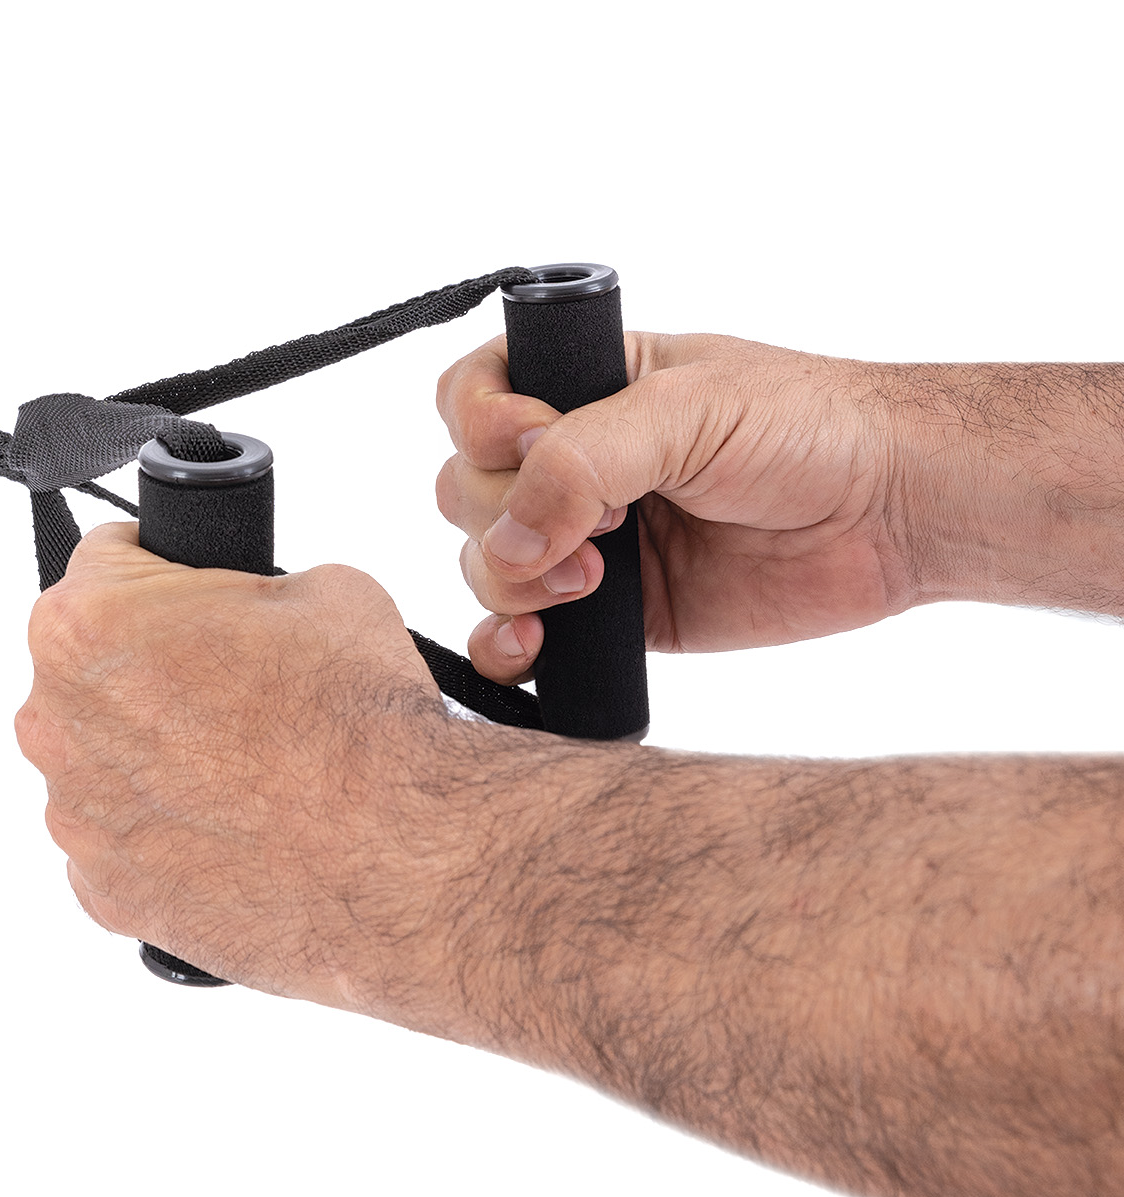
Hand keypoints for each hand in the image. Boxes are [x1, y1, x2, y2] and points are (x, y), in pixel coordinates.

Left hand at [13, 522, 595, 1031]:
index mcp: (85, 623)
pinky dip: (164, 838)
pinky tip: (232, 831)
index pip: (104, 563)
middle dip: (152, 672)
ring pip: (102, 765)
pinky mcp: (103, 892)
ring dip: (154, 760)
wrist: (398, 851)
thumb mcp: (316, 586)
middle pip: (92, 673)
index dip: (165, 573)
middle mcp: (54, 721)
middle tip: (235, 691)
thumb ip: (242, 590)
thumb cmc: (356, 720)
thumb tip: (248, 610)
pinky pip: (120, 846)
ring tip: (243, 771)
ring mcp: (73, 817)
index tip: (197, 599)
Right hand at [435, 333, 912, 682]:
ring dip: (511, 581)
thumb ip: (580, 460)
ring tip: (592, 585)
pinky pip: (519, 636)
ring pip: (483, 564)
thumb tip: (509, 536)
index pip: (469, 398)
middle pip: (463, 489)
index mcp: (582, 387)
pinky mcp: (612, 616)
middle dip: (506, 515)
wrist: (894, 511)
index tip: (534, 439)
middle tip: (597, 526)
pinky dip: (506, 647)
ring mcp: (586, 541)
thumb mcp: (685, 412)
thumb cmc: (809, 427)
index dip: (480, 425)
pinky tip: (533, 646)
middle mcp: (572, 462)